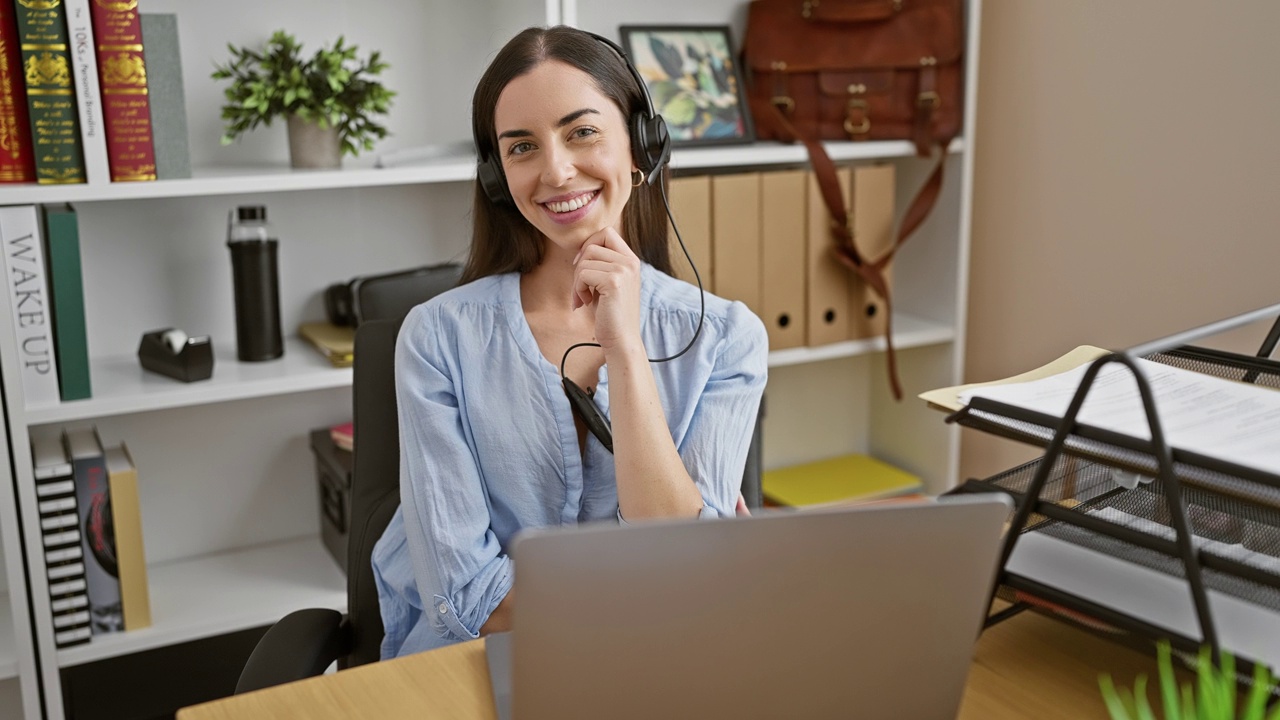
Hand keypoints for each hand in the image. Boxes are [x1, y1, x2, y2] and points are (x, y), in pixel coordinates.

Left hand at [571, 227, 642, 353]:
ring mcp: (623, 270)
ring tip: (584, 298)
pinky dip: (577, 290)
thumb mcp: (609, 283)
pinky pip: (583, 274)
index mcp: (631, 260)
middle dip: (580, 265)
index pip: (606, 233)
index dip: (589, 245)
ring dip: (577, 281)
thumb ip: (602, 264)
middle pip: (592, 245)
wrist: (621, 340)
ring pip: (585, 260)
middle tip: (581, 286)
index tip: (582, 266)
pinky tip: (585, 303)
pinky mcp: (614, 281)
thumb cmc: (611, 314)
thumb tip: (580, 249)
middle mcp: (630, 262)